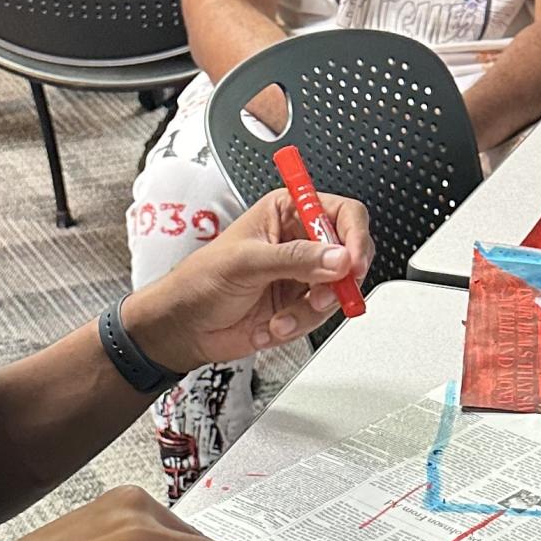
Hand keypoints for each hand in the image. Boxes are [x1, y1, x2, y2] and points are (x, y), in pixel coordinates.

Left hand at [122, 189, 373, 370]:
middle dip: (336, 282)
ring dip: (308, 311)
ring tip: (281, 317)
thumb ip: (296, 259)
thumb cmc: (201, 281)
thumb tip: (337, 258)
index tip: (352, 261)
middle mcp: (299, 242)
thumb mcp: (247, 262)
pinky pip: (319, 318)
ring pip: (336, 293)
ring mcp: (302, 277)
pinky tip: (273, 326)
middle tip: (320, 296)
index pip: (339, 213)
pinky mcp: (299, 307)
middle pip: (348, 255)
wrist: (187, 327)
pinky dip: (298, 326)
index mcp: (286, 213)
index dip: (353, 235)